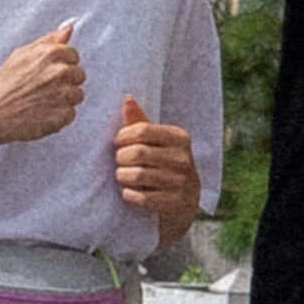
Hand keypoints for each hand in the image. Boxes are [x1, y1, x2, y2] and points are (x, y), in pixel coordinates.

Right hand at [0, 24, 86, 151]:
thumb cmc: (2, 85)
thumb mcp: (21, 54)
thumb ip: (49, 41)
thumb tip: (69, 27)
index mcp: (51, 54)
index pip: (73, 56)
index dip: (61, 64)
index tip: (47, 73)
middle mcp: (60, 72)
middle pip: (79, 75)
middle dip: (65, 81)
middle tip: (43, 89)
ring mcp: (63, 95)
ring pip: (77, 95)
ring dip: (64, 100)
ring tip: (41, 102)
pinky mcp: (62, 115)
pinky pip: (70, 114)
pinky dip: (59, 116)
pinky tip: (42, 114)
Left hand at [114, 91, 199, 227]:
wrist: (183, 204)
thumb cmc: (163, 166)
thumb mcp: (157, 143)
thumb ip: (141, 123)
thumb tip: (127, 99)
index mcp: (180, 138)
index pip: (143, 130)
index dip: (123, 136)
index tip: (118, 143)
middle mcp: (184, 158)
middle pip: (138, 153)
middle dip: (121, 158)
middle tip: (120, 162)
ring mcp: (182, 182)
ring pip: (138, 175)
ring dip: (122, 177)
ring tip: (122, 176)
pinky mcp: (176, 203)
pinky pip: (142, 198)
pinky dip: (129, 195)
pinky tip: (129, 192)